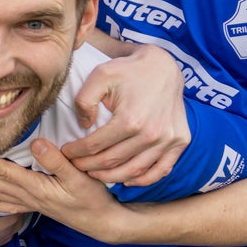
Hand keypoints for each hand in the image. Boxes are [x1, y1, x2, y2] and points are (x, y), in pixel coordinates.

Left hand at [0, 140, 130, 242]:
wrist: (103, 223)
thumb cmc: (94, 199)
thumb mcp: (80, 177)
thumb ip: (57, 161)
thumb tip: (36, 144)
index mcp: (35, 186)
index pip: (2, 170)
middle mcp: (28, 195)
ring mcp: (31, 203)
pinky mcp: (37, 207)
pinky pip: (8, 206)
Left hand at [62, 45, 189, 185]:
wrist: (163, 66)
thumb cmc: (128, 71)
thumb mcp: (99, 76)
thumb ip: (84, 101)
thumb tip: (84, 126)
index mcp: (130, 119)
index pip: (95, 145)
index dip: (77, 152)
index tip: (66, 152)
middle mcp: (151, 133)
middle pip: (113, 161)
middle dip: (89, 166)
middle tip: (76, 165)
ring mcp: (168, 139)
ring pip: (135, 170)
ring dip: (112, 177)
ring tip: (95, 174)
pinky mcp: (180, 141)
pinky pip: (161, 170)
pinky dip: (143, 180)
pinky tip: (126, 180)